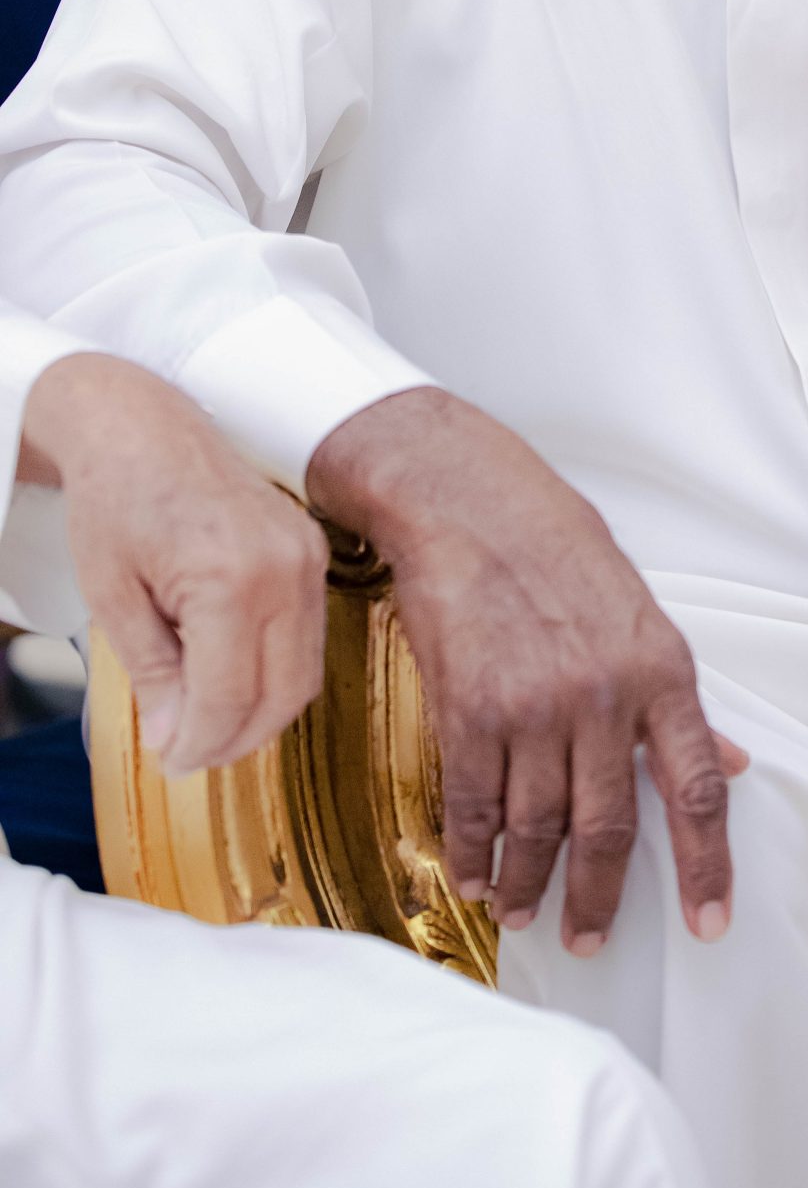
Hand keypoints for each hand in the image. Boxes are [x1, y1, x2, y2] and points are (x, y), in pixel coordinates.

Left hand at [22, 353, 326, 776]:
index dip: (200, 743)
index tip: (169, 760)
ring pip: (304, 673)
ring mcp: (307, 556)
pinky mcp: (313, 551)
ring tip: (207, 724)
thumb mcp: (114, 598)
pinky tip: (232, 681)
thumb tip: (175, 738)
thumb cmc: (118, 498)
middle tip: (186, 755)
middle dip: (234, 738)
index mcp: (231, 576)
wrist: (144, 427)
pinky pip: (308, 637)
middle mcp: (285, 567)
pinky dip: (275, 673)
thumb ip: (153, 674)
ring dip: (259, 713)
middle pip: (281, 694)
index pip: (230, 697)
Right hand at [306, 388, 746, 955]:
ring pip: (538, 827)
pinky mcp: (469, 708)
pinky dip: (475, 849)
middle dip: (600, 898)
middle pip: (611, 827)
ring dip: (531, 882)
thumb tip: (730, 763)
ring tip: (527, 911)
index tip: (710, 923)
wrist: (472, 502)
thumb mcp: (643, 613)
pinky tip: (477, 872)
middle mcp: (603, 696)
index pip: (698, 788)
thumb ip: (678, 699)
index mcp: (661, 670)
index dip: (707, 866)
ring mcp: (534, 706)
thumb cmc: (560, 549)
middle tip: (589, 938)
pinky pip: (476, 804)